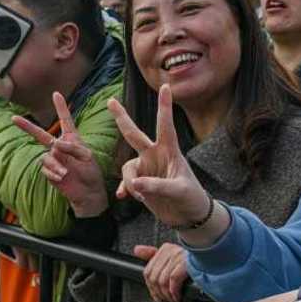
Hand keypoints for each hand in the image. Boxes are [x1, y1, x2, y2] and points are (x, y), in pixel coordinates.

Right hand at [13, 91, 107, 217]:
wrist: (87, 193)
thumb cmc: (91, 173)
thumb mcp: (87, 157)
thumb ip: (72, 147)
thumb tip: (54, 144)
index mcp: (71, 139)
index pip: (65, 121)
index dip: (60, 107)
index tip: (56, 93)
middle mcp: (59, 147)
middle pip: (40, 135)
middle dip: (27, 127)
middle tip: (13, 118)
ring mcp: (53, 159)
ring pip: (45, 157)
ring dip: (54, 165)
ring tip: (65, 173)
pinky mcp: (49, 172)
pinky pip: (45, 169)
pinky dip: (53, 173)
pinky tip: (62, 178)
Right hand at [108, 86, 212, 229]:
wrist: (187, 216)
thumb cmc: (190, 199)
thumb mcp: (178, 191)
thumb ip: (156, 187)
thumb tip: (134, 185)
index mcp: (169, 151)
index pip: (165, 125)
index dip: (165, 106)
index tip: (166, 86)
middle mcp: (155, 156)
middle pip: (134, 134)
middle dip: (121, 118)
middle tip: (110, 101)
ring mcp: (146, 168)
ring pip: (127, 168)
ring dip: (131, 182)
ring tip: (142, 197)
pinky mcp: (141, 183)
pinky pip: (126, 181)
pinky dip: (125, 189)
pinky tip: (123, 196)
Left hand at [135, 243, 188, 301]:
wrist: (213, 261)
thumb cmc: (193, 263)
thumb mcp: (171, 257)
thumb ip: (153, 255)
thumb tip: (137, 250)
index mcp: (165, 249)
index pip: (148, 271)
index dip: (151, 288)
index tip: (157, 296)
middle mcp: (170, 251)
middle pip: (153, 278)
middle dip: (159, 293)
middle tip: (166, 300)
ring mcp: (178, 256)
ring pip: (162, 281)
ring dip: (168, 296)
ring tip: (174, 300)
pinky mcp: (186, 263)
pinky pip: (173, 281)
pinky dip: (174, 293)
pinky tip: (178, 297)